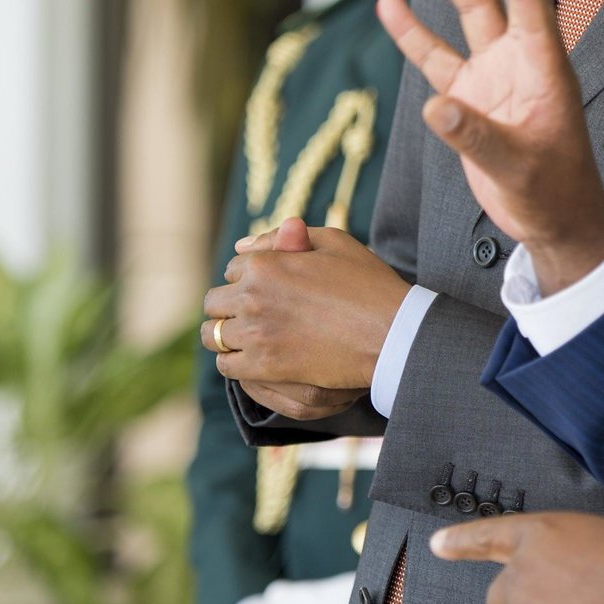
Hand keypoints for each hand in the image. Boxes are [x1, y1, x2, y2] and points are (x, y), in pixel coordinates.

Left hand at [201, 217, 406, 392]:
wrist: (390, 331)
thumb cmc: (367, 282)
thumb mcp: (333, 242)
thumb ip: (286, 237)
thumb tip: (241, 245)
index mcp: (265, 264)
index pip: (233, 268)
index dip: (251, 275)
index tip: (271, 286)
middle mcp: (251, 297)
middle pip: (214, 303)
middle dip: (231, 305)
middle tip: (257, 312)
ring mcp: (255, 334)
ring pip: (213, 336)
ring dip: (227, 334)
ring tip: (251, 336)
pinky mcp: (264, 366)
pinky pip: (227, 365)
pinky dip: (234, 361)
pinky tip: (254, 357)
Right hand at [377, 0, 603, 294]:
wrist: (552, 220)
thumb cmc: (552, 192)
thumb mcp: (519, 168)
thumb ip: (476, 137)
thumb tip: (436, 107)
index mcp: (548, 71)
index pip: (536, 14)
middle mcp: (521, 62)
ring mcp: (493, 75)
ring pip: (471, 16)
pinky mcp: (468, 96)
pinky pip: (435, 58)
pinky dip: (412, 32)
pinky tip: (389, 4)